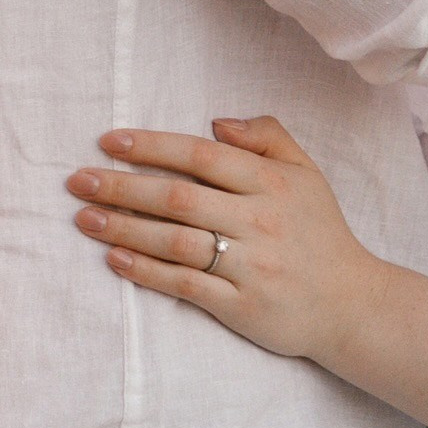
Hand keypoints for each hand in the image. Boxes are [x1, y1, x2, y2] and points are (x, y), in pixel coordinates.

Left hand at [66, 118, 382, 368]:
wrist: (350, 302)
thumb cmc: (320, 232)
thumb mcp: (306, 172)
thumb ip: (267, 136)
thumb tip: (215, 122)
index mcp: (272, 182)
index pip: (202, 156)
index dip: (153, 147)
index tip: (110, 142)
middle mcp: (258, 220)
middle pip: (179, 198)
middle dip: (122, 187)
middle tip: (78, 181)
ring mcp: (249, 265)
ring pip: (175, 241)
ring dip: (124, 229)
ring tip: (84, 219)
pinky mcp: (240, 305)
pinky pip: (184, 285)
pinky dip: (146, 271)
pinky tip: (115, 259)